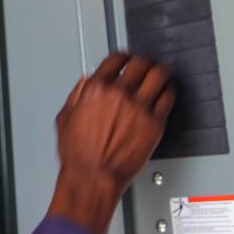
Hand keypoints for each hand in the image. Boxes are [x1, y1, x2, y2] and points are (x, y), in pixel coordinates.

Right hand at [46, 53, 174, 233]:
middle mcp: (119, 94)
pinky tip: (166, 92)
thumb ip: (76, 95)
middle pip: (140, 63)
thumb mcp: (65, 118)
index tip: (126, 59)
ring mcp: (139, 107)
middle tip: (144, 65)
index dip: (123, 56)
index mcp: (96, 89)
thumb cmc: (79, 155)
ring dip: (159, 71)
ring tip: (160, 73)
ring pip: (159, 75)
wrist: (93, 177)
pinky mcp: (155, 123)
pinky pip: (169, 97)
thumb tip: (85, 83)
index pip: (116, 58)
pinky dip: (168, 90)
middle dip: (143, 62)